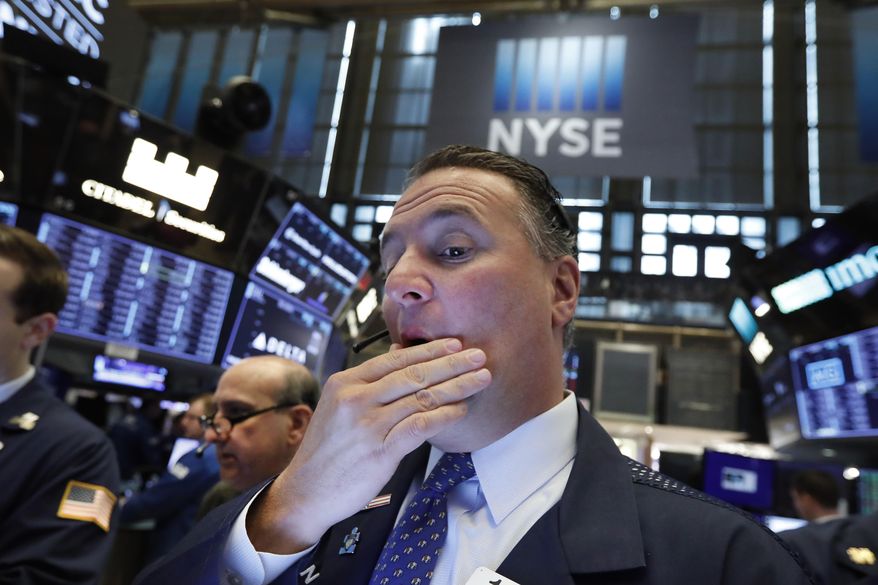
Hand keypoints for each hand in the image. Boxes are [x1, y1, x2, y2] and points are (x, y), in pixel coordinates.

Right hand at [246, 338, 490, 552]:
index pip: (395, 359)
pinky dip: (444, 415)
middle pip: (413, 374)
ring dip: (456, 386)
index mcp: (345, 382)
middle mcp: (355, 399)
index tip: (454, 344)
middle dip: (451, 363)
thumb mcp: (338, 407)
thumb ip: (368, 383)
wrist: (305, 492)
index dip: (429, 350)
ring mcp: (367, 425)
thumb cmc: (327, 450)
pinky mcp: (379, 451)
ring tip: (481, 379)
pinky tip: (461, 410)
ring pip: (421, 398)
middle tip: (478, 355)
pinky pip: (420, 426)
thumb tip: (398, 352)